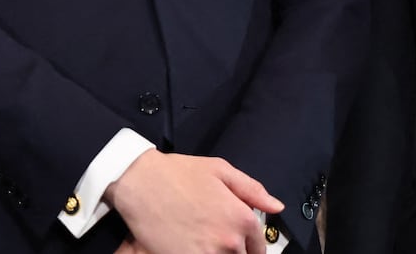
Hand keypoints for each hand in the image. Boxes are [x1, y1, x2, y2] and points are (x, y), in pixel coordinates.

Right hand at [107, 150, 282, 252]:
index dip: (250, 246)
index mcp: (241, 218)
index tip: (241, 244)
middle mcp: (229, 241)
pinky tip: (190, 245)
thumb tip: (276, 205)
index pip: (258, 247)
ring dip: (218, 253)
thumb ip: (252, 190)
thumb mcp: (220, 170)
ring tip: (204, 242)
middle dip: (233, 250)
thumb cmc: (177, 173)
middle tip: (215, 238)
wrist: (140, 182)